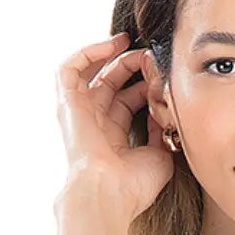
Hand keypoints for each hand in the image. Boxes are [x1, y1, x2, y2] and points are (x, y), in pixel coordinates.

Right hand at [55, 32, 177, 225]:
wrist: (109, 192)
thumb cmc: (133, 185)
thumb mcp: (160, 154)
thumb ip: (163, 132)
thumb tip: (167, 109)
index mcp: (115, 137)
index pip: (130, 100)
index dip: (147, 84)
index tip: (164, 75)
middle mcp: (96, 123)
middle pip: (113, 83)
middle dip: (133, 65)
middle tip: (151, 56)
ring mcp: (80, 113)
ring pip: (92, 72)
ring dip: (111, 55)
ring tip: (129, 42)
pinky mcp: (67, 104)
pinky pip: (69, 69)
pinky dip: (88, 52)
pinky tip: (111, 45)